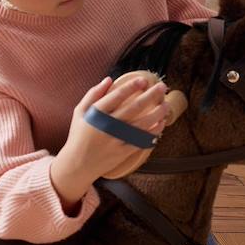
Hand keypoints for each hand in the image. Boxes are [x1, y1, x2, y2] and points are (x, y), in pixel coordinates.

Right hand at [50, 74, 167, 211]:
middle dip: (150, 95)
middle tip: (162, 87)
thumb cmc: (79, 136)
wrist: (77, 164)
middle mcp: (107, 126)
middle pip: (133, 108)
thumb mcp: (79, 112)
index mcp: (95, 114)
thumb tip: (109, 79)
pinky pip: (141, 141)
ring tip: (166, 104)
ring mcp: (116, 140)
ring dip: (157, 113)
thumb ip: (92, 94)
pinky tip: (161, 124)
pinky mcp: (122, 152)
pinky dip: (153, 132)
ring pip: (141, 124)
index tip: (143, 80)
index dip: (131, 86)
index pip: (116, 96)